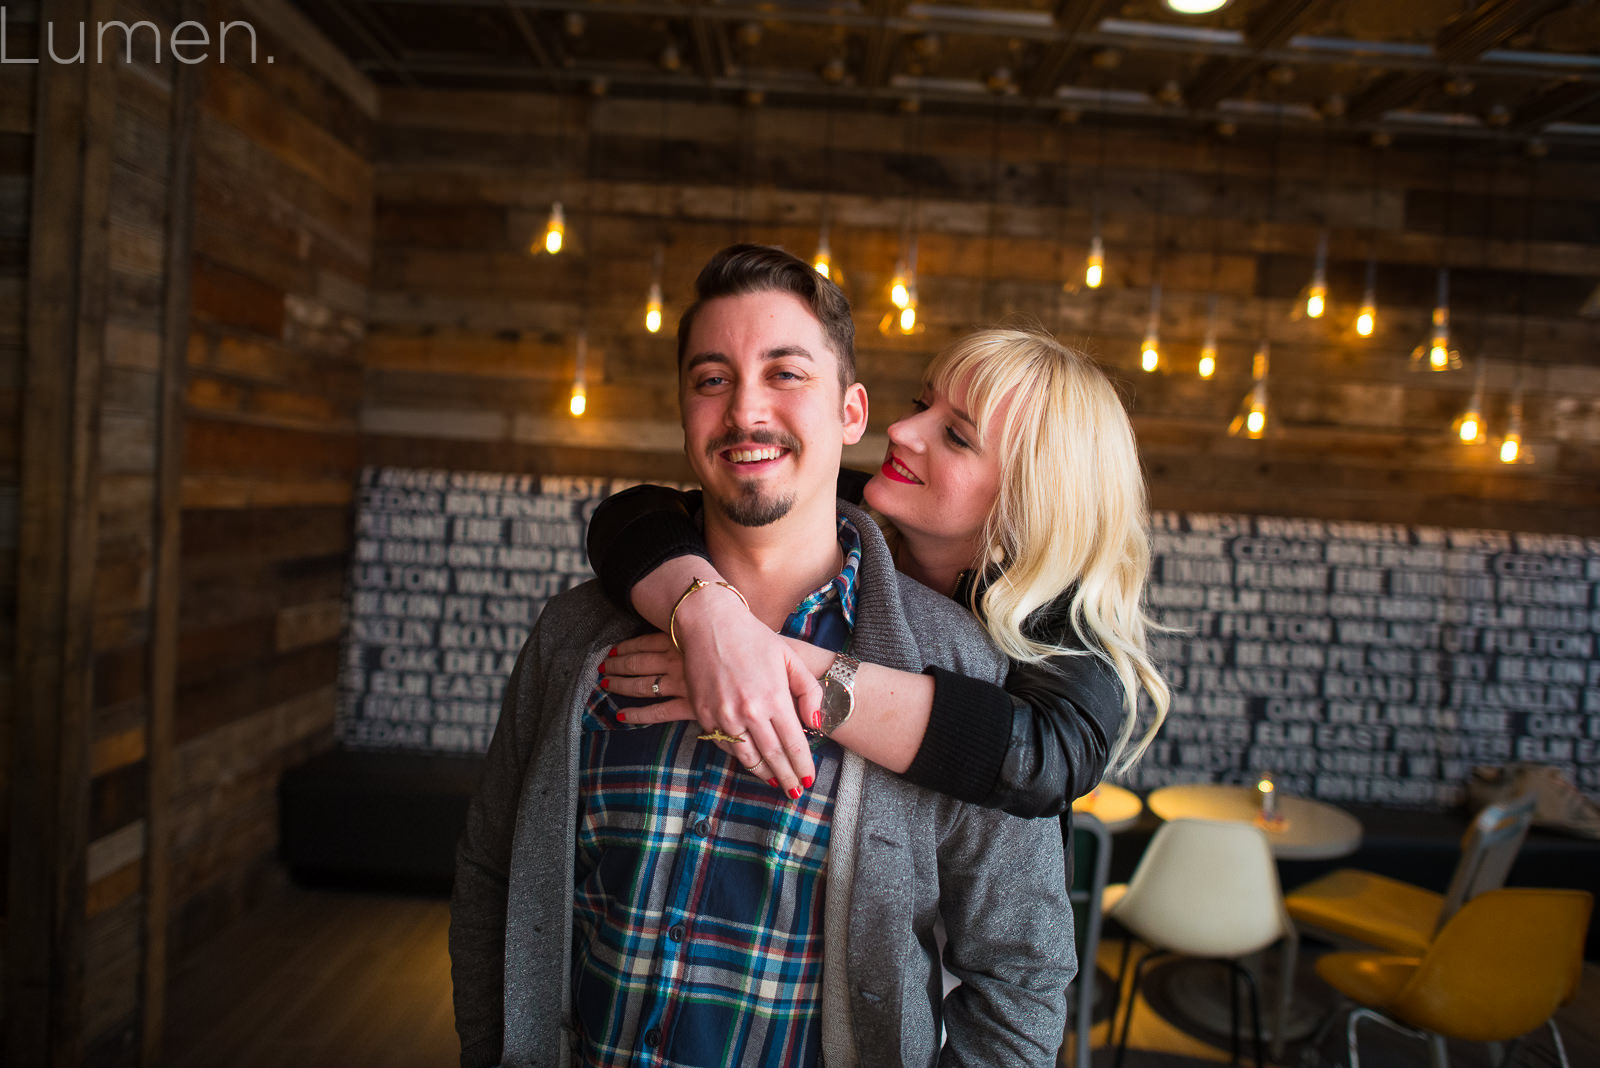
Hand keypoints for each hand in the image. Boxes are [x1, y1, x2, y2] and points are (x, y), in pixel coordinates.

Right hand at [602, 602, 822, 798]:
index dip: (802, 766)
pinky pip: (724, 744)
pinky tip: (750, 761)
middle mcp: (748, 711)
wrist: (708, 623)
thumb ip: (808, 692)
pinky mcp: (703, 714)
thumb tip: (816, 724)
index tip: (808, 781)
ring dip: (762, 773)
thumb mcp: (790, 658)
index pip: (794, 744)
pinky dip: (739, 756)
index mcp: (773, 698)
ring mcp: (723, 715)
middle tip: (794, 794)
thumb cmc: (754, 639)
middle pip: (772, 757)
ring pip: (746, 757)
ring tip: (774, 783)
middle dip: (786, 778)